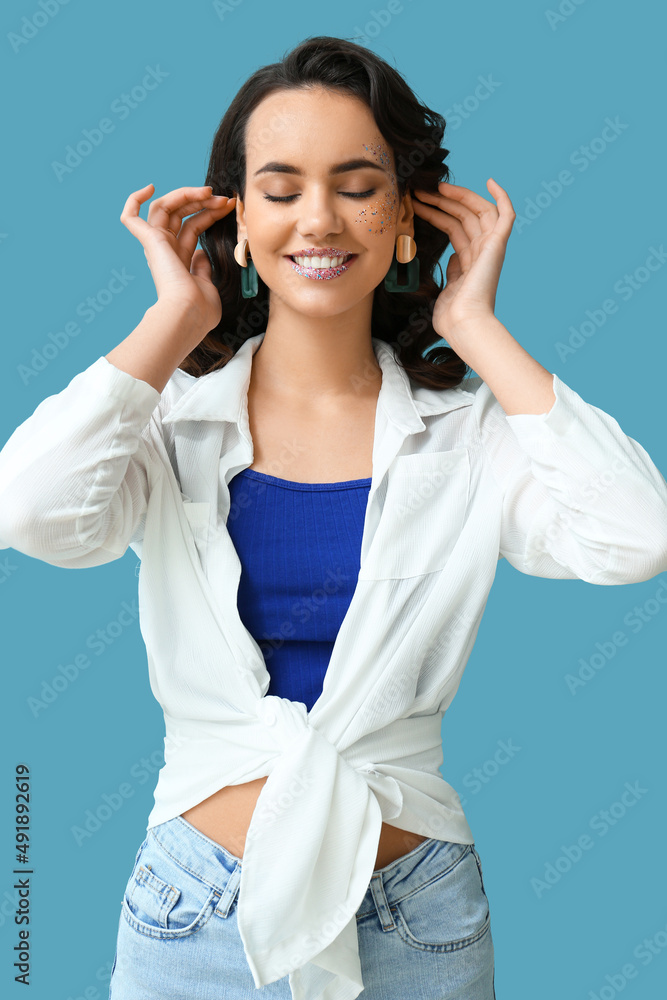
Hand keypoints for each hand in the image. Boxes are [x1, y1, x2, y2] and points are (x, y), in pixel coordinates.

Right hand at [120, 183, 235, 330]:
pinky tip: (149, 187)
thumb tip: (201, 254)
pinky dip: (134, 200)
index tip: (230, 206)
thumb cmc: (200, 309)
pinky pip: (130, 218)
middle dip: (203, 202)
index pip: (192, 227)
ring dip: (187, 195)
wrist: (189, 312)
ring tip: (209, 192)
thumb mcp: (208, 285)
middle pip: (180, 214)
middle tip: (225, 199)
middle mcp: (166, 251)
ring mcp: (156, 245)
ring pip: (164, 208)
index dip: (210, 214)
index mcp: (180, 261)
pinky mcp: (149, 241)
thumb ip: (203, 269)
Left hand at [411, 178, 515, 337]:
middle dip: (442, 202)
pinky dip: (501, 197)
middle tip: (421, 191)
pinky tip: (490, 181)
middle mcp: (482, 253)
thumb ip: (453, 272)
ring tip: (435, 188)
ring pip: (477, 212)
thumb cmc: (452, 317)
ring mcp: (491, 248)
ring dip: (456, 197)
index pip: (455, 230)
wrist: (463, 323)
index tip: (420, 204)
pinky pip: (505, 215)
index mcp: (470, 264)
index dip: (438, 214)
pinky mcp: (498, 245)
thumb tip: (454, 258)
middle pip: (463, 217)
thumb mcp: (447, 289)